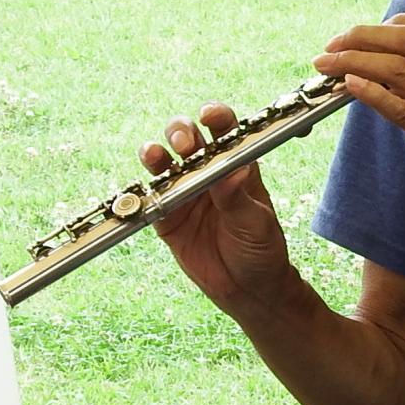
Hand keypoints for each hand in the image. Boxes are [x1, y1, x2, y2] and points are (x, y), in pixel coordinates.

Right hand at [144, 103, 299, 318]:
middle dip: (181, 133)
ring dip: (156, 153)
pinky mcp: (167, 218)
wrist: (248, 289)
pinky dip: (143, 191)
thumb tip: (234, 170)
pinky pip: (150, 199)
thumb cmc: (261, 249)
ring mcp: (185, 193)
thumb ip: (238, 198)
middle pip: (188, 138)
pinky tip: (143, 189)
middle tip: (185, 145)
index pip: (225, 130)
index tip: (209, 114)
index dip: (216, 116)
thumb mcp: (255, 223)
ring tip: (156, 156)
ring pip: (164, 162)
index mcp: (237, 165)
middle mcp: (208, 173)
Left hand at [315, 12, 404, 214]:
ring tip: (327, 63)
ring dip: (354, 61)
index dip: (392, 21)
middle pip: (404, 39)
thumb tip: (391, 74)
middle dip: (360, 36)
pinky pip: (402, 108)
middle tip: (331, 45)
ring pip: (396, 68)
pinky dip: (372, 94)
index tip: (365, 32)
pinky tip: (350, 87)